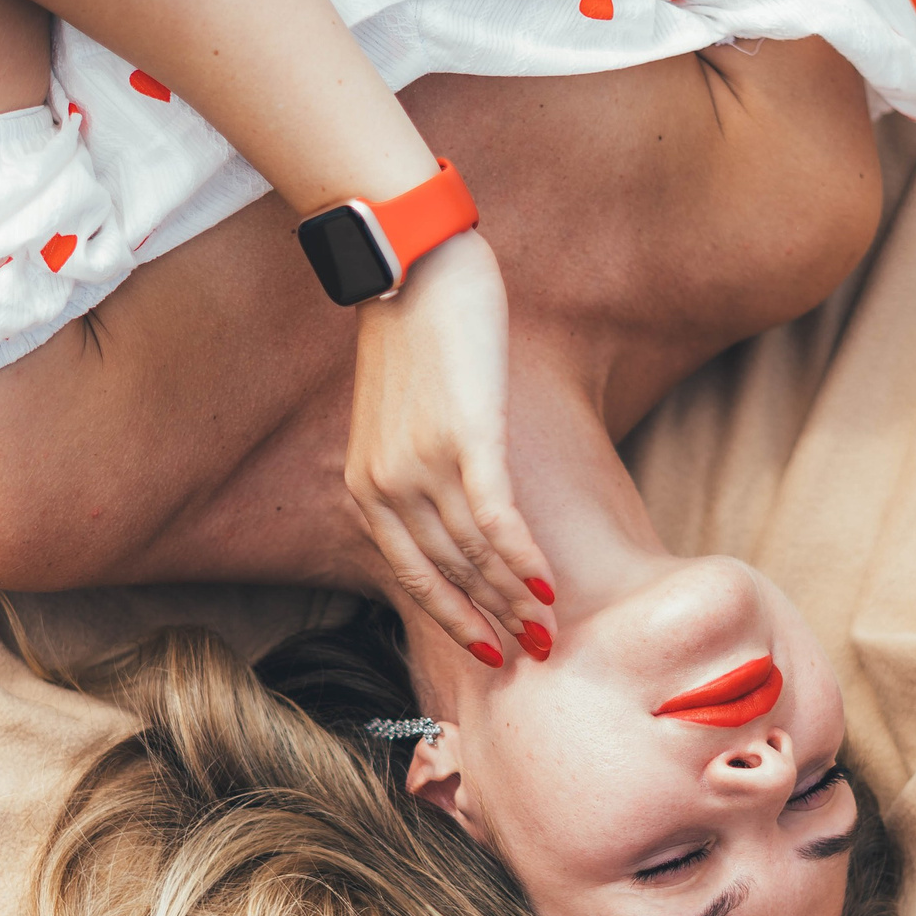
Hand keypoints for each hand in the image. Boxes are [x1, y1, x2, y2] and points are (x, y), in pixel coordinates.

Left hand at [346, 232, 557, 664]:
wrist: (408, 262)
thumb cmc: (411, 332)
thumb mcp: (398, 415)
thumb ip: (415, 466)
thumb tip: (456, 507)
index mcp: (364, 488)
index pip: (412, 575)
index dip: (453, 618)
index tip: (487, 649)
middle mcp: (386, 486)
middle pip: (449, 574)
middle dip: (495, 620)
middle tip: (535, 653)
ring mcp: (423, 465)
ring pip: (476, 554)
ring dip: (517, 599)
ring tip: (551, 628)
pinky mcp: (465, 438)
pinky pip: (496, 518)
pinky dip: (523, 557)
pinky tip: (547, 584)